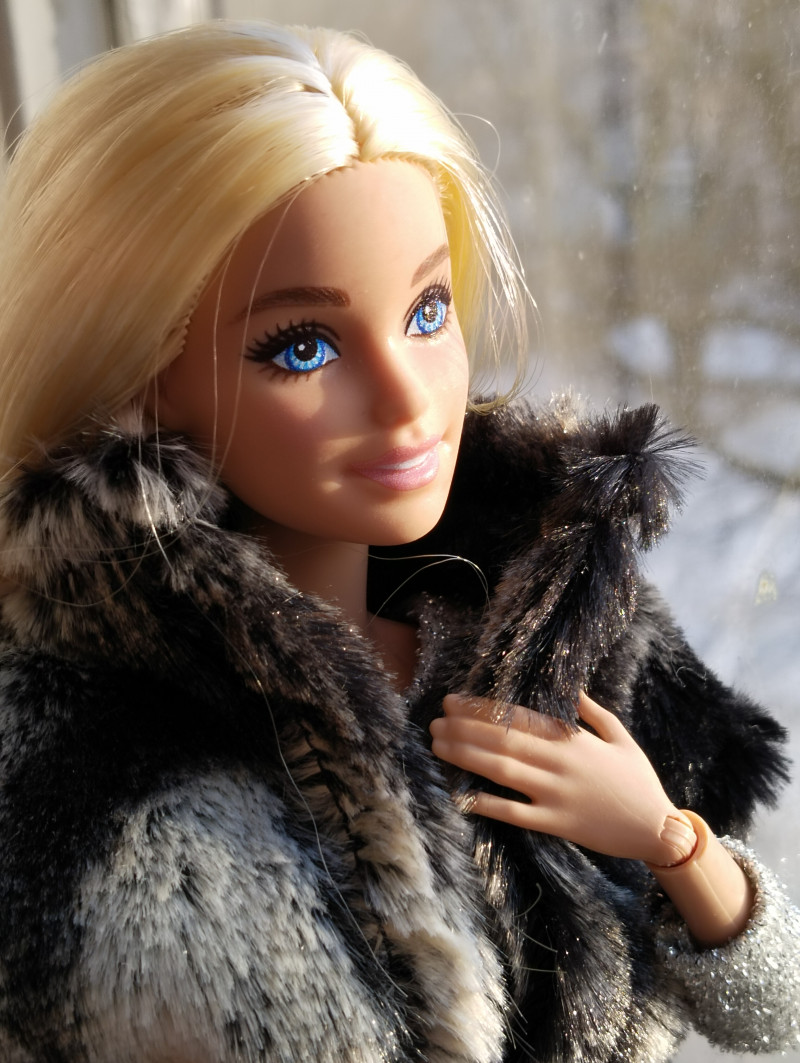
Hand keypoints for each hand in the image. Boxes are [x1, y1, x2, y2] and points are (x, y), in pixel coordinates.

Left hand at [430, 691, 695, 864]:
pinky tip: (462, 796)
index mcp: (574, 738)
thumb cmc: (638, 779)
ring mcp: (558, 794)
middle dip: (464, 728)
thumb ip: (592, 712)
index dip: (483, 708)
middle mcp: (561, 762)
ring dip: (466, 756)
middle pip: (503, 740)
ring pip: (503, 770)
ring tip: (438, 745)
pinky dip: (488, 804)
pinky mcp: (557, 824)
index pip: (519, 717)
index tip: (455, 700)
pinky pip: (516, 813)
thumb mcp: (620, 736)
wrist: (658, 828)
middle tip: (435, 721)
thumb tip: (570, 687)